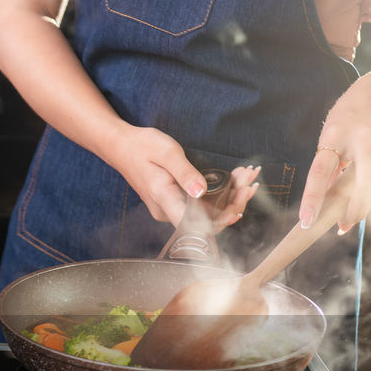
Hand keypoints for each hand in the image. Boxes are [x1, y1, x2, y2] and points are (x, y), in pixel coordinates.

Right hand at [105, 125, 260, 227]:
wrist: (121, 146)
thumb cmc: (141, 146)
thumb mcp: (166, 153)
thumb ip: (185, 173)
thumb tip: (201, 191)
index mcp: (164, 199)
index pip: (195, 224)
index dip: (220, 221)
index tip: (238, 208)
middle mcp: (167, 211)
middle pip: (205, 221)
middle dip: (232, 204)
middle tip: (250, 182)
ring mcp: (170, 208)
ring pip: (205, 213)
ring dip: (228, 198)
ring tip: (246, 177)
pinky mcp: (174, 202)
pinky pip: (199, 206)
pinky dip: (218, 195)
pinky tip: (233, 180)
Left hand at [298, 75, 370, 233]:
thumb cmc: (352, 117)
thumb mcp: (331, 134)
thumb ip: (327, 166)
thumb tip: (320, 203)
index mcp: (338, 134)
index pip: (321, 171)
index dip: (313, 198)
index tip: (306, 222)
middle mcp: (368, 137)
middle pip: (365, 187)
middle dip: (355, 211)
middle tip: (344, 224)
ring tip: (362, 200)